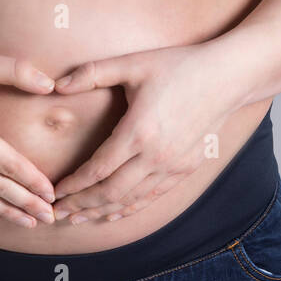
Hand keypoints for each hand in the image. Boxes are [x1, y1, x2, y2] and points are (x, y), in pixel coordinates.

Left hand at [51, 44, 237, 222]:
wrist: (226, 77)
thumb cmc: (177, 65)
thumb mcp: (133, 63)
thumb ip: (92, 73)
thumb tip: (56, 85)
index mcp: (139, 131)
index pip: (98, 169)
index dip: (74, 184)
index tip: (55, 192)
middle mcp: (156, 156)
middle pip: (111, 192)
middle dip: (82, 205)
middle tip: (59, 213)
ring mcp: (173, 166)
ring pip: (132, 201)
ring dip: (103, 211)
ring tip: (80, 218)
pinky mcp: (186, 169)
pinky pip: (153, 197)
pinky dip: (130, 208)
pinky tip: (115, 212)